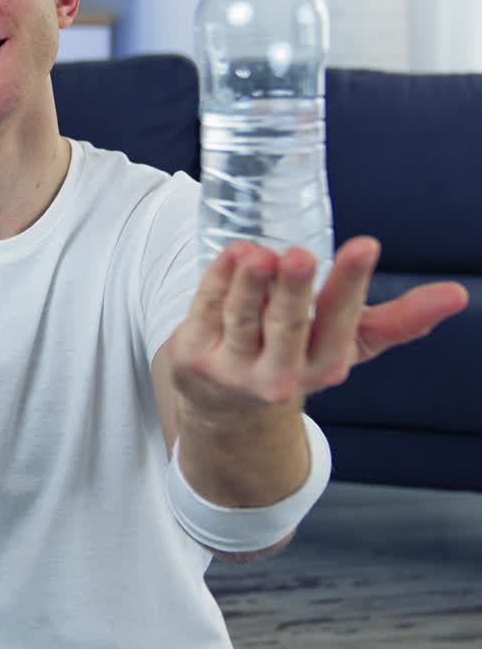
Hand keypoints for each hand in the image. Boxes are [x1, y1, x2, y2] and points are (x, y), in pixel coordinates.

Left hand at [169, 236, 469, 418]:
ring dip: (247, 283)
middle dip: (292, 290)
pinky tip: (232, 255)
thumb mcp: (344, 343)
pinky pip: (205, 311)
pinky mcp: (193, 358)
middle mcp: (281, 374)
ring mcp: (234, 369)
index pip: (342, 321)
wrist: (223, 404)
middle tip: (297, 255)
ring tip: (255, 251)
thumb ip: (397, 320)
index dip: (351, 283)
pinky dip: (217, 281)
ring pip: (241, 318)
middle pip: (287, 325)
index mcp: (325, 364)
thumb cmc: (293, 356)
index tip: (365, 244)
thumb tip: (458, 294)